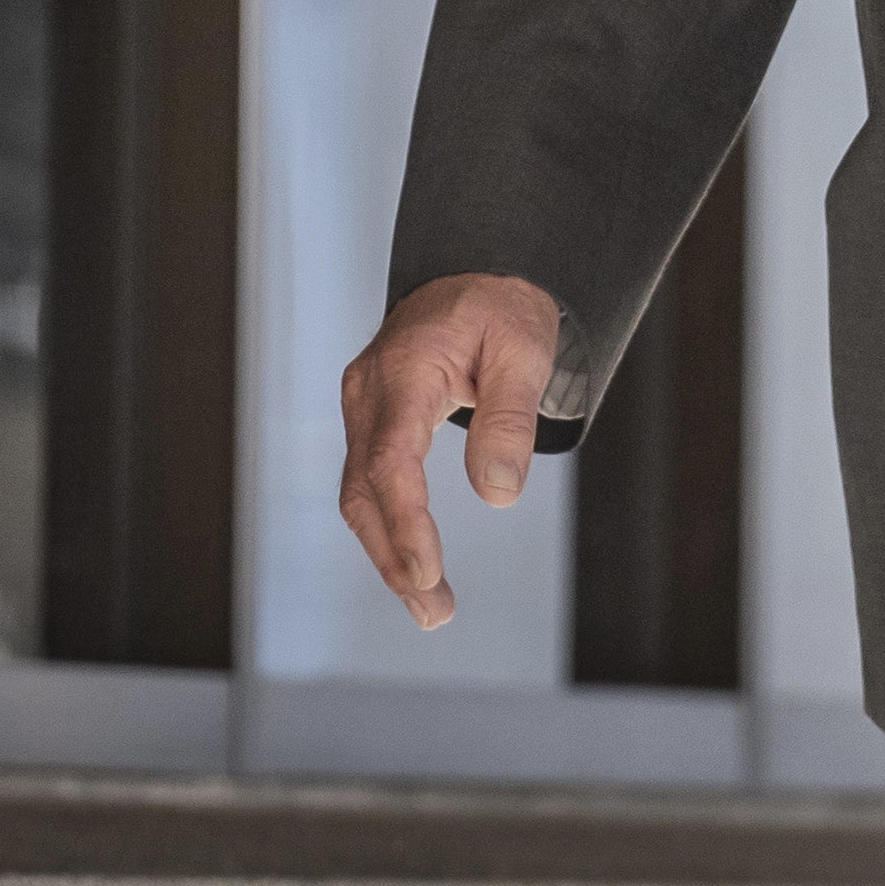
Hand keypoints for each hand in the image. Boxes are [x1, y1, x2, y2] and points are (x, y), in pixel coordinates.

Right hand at [335, 273, 562, 631]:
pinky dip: (388, 526)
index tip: (427, 573)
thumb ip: (509, 419)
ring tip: (430, 608)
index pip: (391, 460)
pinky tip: (413, 566)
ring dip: (389, 552)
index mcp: (403, 371)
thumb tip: (499, 495)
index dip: (405, 523)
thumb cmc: (502, 309)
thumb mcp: (524, 351)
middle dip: (394, 556)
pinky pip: (370, 481)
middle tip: (434, 611)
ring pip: (360, 493)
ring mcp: (362, 407)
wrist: (475, 274)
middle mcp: (368, 392)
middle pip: (364, 489)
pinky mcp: (371, 421)